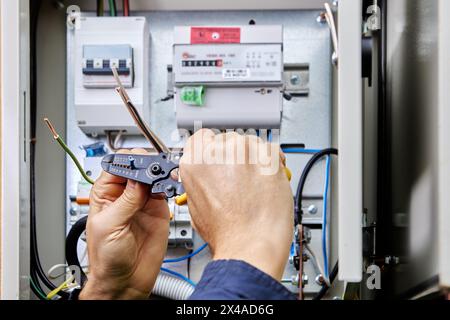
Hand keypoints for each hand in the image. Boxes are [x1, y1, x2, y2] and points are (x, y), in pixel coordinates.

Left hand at [80, 149, 169, 299]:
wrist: (126, 280)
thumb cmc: (106, 258)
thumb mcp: (110, 226)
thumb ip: (125, 201)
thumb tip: (138, 177)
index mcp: (106, 194)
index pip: (117, 166)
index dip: (128, 160)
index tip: (139, 162)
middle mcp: (125, 194)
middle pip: (137, 167)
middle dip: (146, 164)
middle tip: (153, 170)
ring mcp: (143, 201)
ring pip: (152, 176)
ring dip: (159, 173)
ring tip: (162, 176)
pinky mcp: (159, 209)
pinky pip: (165, 190)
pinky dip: (169, 184)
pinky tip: (168, 185)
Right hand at [179, 130, 293, 280]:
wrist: (250, 245)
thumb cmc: (225, 233)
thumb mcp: (196, 205)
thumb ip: (199, 180)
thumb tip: (208, 174)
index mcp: (194, 162)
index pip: (203, 137)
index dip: (214, 149)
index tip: (222, 158)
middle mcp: (216, 151)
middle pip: (228, 140)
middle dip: (235, 157)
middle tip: (240, 180)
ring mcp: (243, 151)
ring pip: (251, 143)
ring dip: (254, 159)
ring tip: (255, 184)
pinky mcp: (267, 155)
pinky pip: (272, 151)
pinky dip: (273, 163)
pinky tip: (268, 180)